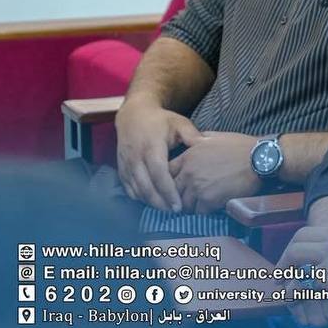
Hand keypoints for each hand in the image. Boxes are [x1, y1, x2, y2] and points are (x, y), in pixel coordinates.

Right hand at [114, 97, 203, 212]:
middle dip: (160, 203)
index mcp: (151, 146)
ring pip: (136, 190)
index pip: (159, 174)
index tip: (179, 205)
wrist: (133, 115)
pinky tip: (152, 202)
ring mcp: (126, 164)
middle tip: (175, 212)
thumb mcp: (179, 123)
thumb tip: (207, 147)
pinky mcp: (121, 168)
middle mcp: (136, 157)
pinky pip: (128, 188)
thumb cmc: (160, 120)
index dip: (168, 192)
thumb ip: (192, 135)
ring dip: (151, 202)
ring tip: (166, 210)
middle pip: (146, 187)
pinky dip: (140, 198)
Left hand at [168, 131, 261, 214]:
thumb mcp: (214, 137)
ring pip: (184, 204)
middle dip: (179, 194)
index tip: (178, 183)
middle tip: (188, 197)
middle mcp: (189, 172)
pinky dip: (204, 210)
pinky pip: (199, 211)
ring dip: (191, 205)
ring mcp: (197, 187)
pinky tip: (212, 205)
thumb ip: (198, 141)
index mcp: (188, 156)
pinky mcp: (209, 200)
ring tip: (201, 203)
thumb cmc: (239, 146)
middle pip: (173, 191)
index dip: (171, 178)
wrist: (258, 159)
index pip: (167, 172)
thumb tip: (191, 142)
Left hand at [278, 212, 327, 327]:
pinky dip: (296, 288)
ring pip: (296, 251)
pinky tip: (295, 296)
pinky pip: (304, 278)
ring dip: (284, 265)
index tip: (299, 257)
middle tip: (281, 269)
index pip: (320, 229)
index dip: (306, 244)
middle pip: (302, 235)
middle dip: (288, 251)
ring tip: (280, 280)